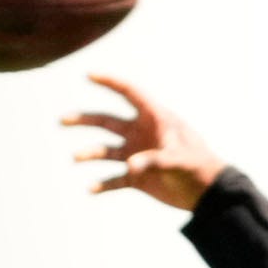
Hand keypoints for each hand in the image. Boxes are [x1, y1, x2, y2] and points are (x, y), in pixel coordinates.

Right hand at [64, 74, 226, 209]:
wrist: (205, 193)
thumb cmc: (198, 167)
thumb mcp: (178, 160)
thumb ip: (154, 160)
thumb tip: (129, 166)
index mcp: (154, 118)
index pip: (129, 93)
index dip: (110, 82)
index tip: (89, 75)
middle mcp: (140, 134)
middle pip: (107, 121)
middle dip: (84, 119)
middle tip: (62, 120)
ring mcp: (137, 155)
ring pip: (106, 150)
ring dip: (90, 153)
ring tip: (75, 158)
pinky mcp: (137, 178)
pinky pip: (114, 180)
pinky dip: (102, 184)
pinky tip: (91, 189)